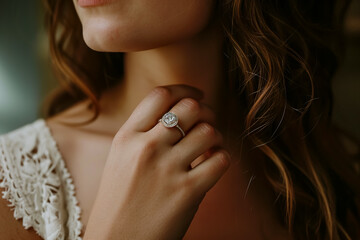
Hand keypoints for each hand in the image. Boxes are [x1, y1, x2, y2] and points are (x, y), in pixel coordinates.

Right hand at [83, 84, 230, 239]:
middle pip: (191, 107)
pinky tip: (211, 166)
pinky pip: (221, 160)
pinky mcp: (187, 192)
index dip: (186, 89)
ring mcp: (167, 170)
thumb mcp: (120, 158)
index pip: (161, 94)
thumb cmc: (120, 201)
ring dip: (215, 137)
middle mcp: (146, 148)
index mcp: (126, 137)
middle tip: (206, 123)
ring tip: (209, 148)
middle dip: (206, 111)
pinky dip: (221, 159)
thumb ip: (144, 133)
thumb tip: (182, 112)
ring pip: (209, 131)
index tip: (197, 96)